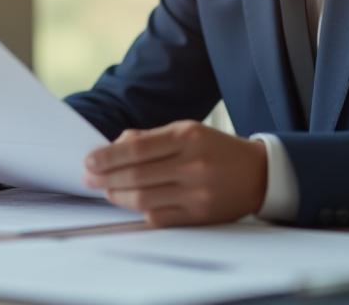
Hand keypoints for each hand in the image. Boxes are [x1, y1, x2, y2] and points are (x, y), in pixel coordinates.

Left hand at [83, 120, 267, 226]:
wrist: (258, 174)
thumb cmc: (216, 150)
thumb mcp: (187, 131)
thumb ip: (151, 138)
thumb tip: (113, 146)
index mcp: (188, 136)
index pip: (137, 148)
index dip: (108, 156)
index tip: (89, 161)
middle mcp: (192, 164)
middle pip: (136, 175)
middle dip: (106, 178)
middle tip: (89, 179)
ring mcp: (197, 192)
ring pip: (144, 199)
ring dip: (118, 196)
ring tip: (107, 191)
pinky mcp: (200, 215)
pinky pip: (159, 217)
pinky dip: (140, 211)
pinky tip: (132, 204)